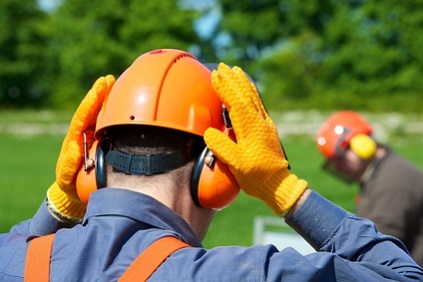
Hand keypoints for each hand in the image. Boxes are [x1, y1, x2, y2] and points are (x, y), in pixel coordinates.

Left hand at [47, 75, 114, 221]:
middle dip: (100, 93)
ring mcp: (94, 135)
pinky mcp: (103, 140)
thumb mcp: (66, 175)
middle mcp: (84, 132)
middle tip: (108, 79)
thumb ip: (69, 163)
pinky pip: (110, 124)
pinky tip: (124, 104)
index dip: (91, 101)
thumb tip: (73, 146)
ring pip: (101, 114)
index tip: (99, 87)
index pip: (83, 115)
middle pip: (92, 110)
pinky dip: (115, 112)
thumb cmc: (69, 182)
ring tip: (114, 83)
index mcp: (75, 137)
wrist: (74, 189)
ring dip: (108, 99)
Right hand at [204, 64, 306, 215]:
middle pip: (245, 95)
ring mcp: (265, 124)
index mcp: (250, 129)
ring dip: (244, 83)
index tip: (216, 76)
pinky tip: (248, 90)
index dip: (225, 89)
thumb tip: (209, 132)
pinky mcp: (268, 128)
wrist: (277, 183)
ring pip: (254, 97)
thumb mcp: (235, 163)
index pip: (235, 103)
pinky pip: (258, 104)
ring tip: (237, 71)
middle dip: (233, 80)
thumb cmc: (256, 175)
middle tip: (223, 66)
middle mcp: (259, 122)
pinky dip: (252, 93)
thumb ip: (222, 146)